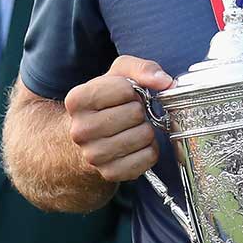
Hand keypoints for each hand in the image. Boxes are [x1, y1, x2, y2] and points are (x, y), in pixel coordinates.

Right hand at [64, 56, 173, 181]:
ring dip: (145, 130)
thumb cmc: (105, 103)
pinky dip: (149, 149)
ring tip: (131, 129)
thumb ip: (142, 69)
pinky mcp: (110, 173)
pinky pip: (148, 157)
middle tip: (128, 115)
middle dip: (139, 111)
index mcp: (77, 100)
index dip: (132, 91)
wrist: (86, 140)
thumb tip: (165, 82)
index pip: (125, 89)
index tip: (123, 97)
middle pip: (135, 113)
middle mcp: (80, 130)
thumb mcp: (117, 76)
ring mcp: (94, 155)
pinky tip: (135, 145)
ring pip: (144, 136)